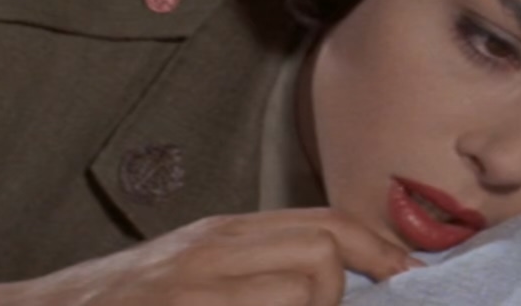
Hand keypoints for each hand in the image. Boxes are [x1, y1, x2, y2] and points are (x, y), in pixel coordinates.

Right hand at [0, 209, 418, 305]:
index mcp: (220, 233)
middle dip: (339, 293)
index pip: (323, 222)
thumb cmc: (117, 303)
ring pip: (302, 290)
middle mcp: (209, 251)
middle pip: (321, 253)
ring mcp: (190, 287)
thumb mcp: (189, 269)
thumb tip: (331, 275)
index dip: (376, 247)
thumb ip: (251, 266)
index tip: (404, 274)